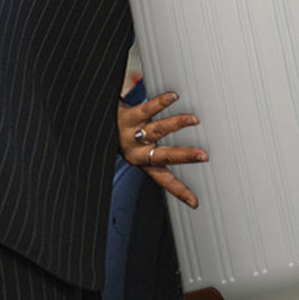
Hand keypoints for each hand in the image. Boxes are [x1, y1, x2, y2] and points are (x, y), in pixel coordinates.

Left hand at [118, 91, 208, 207]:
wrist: (95, 121)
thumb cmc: (119, 134)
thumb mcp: (136, 146)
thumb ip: (157, 146)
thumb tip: (189, 141)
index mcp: (141, 161)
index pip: (163, 179)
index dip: (179, 191)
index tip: (194, 201)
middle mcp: (138, 150)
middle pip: (164, 155)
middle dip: (186, 156)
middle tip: (204, 156)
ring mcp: (133, 133)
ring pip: (158, 130)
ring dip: (178, 124)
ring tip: (194, 120)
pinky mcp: (128, 116)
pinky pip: (147, 108)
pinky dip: (162, 103)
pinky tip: (174, 97)